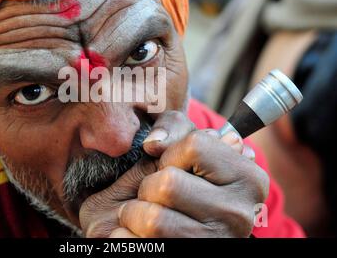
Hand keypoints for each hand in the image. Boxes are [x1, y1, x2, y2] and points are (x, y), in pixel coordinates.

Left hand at [80, 111, 268, 237]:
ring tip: (144, 216)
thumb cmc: (172, 186)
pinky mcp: (186, 256)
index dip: (171, 154)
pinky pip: (139, 242)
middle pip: (168, 183)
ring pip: (153, 218)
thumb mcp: (177, 150)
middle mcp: (240, 214)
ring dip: (134, 214)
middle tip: (155, 196)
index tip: (173, 167)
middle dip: (148, 186)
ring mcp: (217, 242)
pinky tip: (142, 234)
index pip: (196, 145)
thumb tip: (154, 143)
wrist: (160, 232)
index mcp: (248, 178)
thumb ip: (172, 129)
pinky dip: (128, 236)